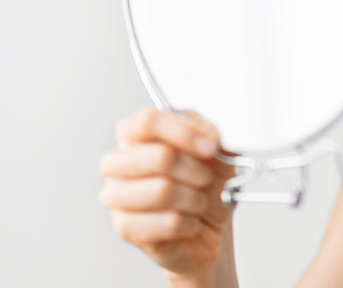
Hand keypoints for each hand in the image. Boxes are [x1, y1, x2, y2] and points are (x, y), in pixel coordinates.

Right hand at [99, 108, 235, 277]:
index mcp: (137, 135)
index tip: (210, 146)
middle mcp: (118, 162)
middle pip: (159, 156)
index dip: (184, 132)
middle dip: (196, 170)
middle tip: (207, 178)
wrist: (208, 226)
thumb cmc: (206, 185)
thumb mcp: (218, 154)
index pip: (148, 121)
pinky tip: (190, 222)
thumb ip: (214, 139)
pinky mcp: (125, 228)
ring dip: (195, 198)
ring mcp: (116, 196)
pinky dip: (191, 222)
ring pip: (163, 190)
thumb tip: (210, 138)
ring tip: (199, 202)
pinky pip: (169, 222)